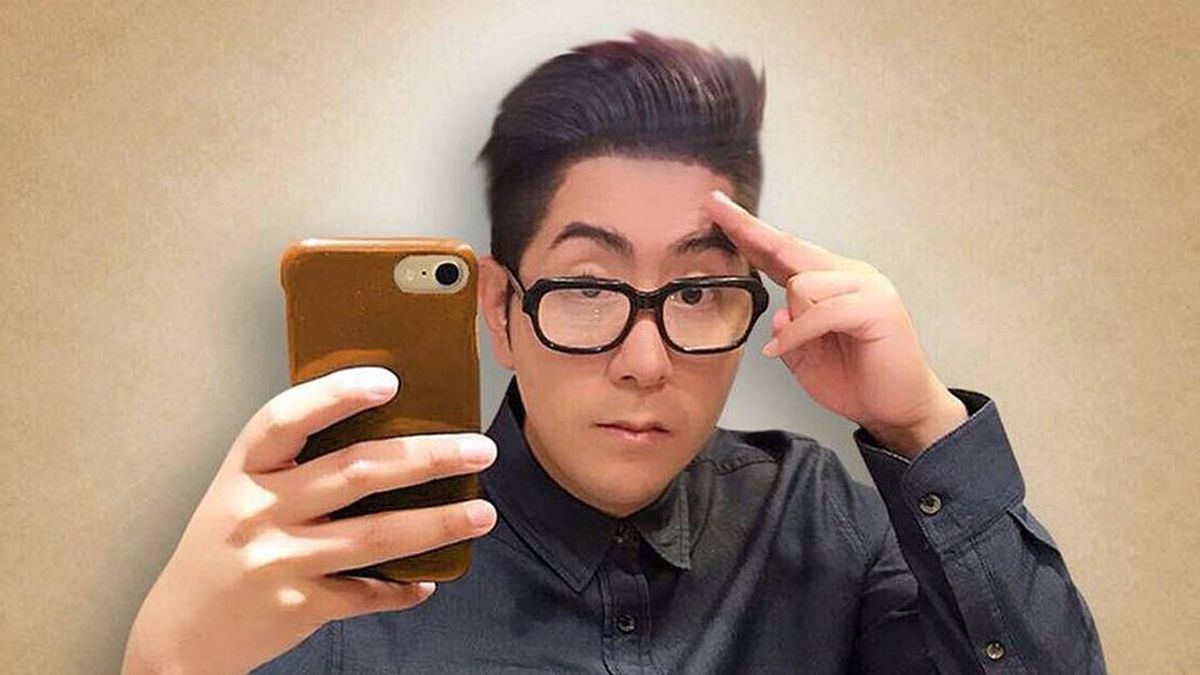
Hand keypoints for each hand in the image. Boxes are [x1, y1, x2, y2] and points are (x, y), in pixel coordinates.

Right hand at [121, 366, 497, 674]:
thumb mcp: (238, 493)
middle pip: (355, 472)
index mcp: (243, 471)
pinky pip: (366, 594)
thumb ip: (292, 465)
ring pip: (375, 534)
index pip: (286, 418)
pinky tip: (429, 578)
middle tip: (479, 450)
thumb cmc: (221, 550)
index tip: (389, 381)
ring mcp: (279, 560)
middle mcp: (259, 511)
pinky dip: (403, 588)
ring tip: (482, 513)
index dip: (336, 394)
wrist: (179, 634)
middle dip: (428, 458)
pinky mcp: (298, 605)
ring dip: (438, 523)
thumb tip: (382, 431)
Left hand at [705, 190, 966, 458]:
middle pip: (789, 246)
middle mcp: (848, 276)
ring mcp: (865, 287)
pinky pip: (820, 311)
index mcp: (829, 284)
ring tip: (808, 347)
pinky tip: (786, 350)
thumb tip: (778, 314)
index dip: (750, 233)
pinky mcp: (876, 306)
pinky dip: (799, 334)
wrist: (900, 409)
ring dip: (795, 320)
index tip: (718, 212)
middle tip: (715, 207)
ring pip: (802, 283)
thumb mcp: (805, 359)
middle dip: (749, 229)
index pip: (783, 253)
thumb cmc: (859, 382)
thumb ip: (788, 333)